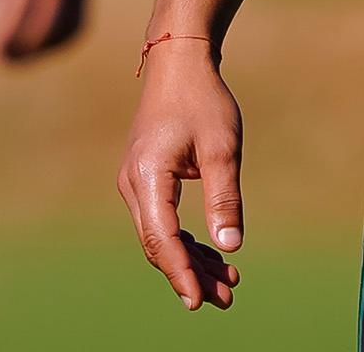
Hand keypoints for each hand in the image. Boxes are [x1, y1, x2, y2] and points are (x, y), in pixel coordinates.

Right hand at [118, 42, 244, 310]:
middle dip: (191, 273)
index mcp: (148, 176)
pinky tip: (211, 253)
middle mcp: (133, 184)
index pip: (161, 238)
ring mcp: (136, 182)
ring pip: (159, 235)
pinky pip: (160, 220)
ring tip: (227, 282)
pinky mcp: (146, 179)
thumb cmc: (202, 100)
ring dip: (190, 259)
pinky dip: (184, 239)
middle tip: (227, 297)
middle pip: (158, 243)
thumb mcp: (221, 149)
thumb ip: (224, 199)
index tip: (199, 300)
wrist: (179, 62)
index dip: (181, 272)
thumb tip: (230, 248)